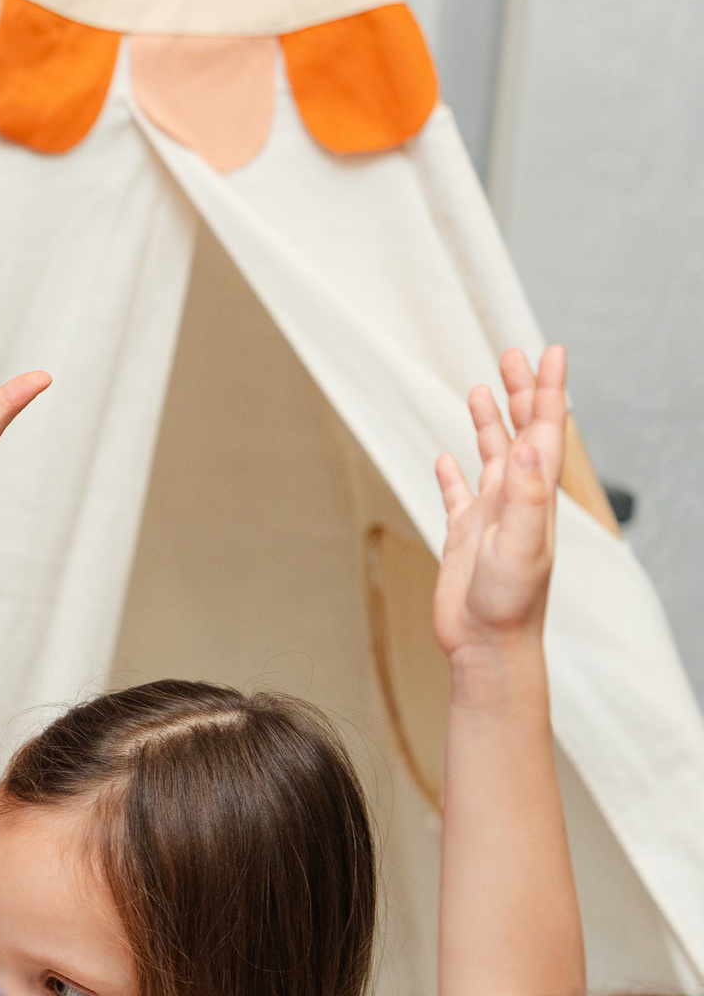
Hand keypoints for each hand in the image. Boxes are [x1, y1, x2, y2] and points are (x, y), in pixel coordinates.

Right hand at [434, 345, 566, 660]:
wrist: (486, 643)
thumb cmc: (508, 602)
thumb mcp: (520, 545)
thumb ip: (525, 495)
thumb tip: (524, 445)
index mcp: (534, 494)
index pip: (544, 429)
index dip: (548, 390)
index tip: (550, 352)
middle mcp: (516, 498)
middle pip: (520, 432)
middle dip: (519, 392)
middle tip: (512, 355)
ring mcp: (490, 516)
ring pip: (490, 457)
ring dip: (489, 423)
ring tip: (481, 390)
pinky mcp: (463, 536)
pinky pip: (458, 496)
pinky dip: (452, 474)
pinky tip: (445, 460)